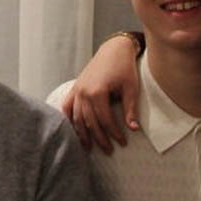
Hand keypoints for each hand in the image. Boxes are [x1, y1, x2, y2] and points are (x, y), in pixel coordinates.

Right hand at [61, 33, 141, 152]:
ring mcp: (77, 90)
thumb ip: (130, 109)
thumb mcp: (130, 88)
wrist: (114, 49)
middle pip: (90, 122)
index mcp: (97, 93)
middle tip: (108, 150)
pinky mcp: (74, 87)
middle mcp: (83, 93)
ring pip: (77, 117)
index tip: (122, 142)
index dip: (113, 133)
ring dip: (82, 133)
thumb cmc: (124, 67)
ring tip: (88, 147)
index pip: (105, 120)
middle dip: (99, 138)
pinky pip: (67, 107)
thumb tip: (133, 129)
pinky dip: (68, 119)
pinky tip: (72, 130)